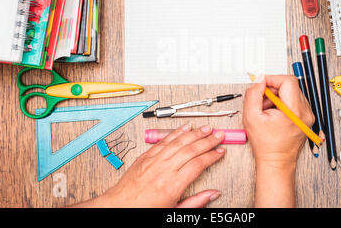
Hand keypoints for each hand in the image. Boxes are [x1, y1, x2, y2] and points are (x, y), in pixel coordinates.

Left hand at [77, 125, 225, 207]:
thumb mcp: (174, 212)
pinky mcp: (146, 156)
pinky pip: (163, 141)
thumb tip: (213, 194)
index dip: (212, 156)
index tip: (220, 151)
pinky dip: (175, 133)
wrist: (119, 207)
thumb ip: (196, 202)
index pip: (198, 164)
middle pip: (191, 150)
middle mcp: (164, 170)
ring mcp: (154, 161)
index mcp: (172, 185)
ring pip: (178, 142)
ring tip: (206, 128)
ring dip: (194, 134)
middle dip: (207, 141)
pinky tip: (184, 129)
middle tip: (218, 135)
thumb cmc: (144, 210)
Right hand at [243, 75, 314, 165]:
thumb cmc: (266, 145)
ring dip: (277, 97)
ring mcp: (307, 115)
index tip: (262, 84)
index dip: (272, 79)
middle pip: (290, 86)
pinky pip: (294, 102)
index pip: (288, 81)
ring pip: (291, 93)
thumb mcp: (251, 116)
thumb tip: (259, 81)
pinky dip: (282, 104)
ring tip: (267, 110)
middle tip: (261, 101)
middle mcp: (305, 112)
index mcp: (295, 111)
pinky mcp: (306, 118)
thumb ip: (253, 94)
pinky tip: (274, 114)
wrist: (276, 161)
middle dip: (273, 90)